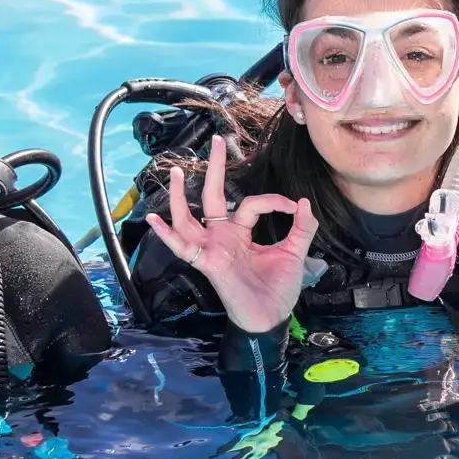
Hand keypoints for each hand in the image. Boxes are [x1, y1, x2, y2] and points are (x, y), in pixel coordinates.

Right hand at [143, 137, 318, 334]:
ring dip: (180, 197)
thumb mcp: (295, 252)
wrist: (271, 317)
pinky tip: (155, 220)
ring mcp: (212, 248)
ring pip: (189, 218)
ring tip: (175, 173)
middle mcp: (223, 236)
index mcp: (242, 232)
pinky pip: (183, 247)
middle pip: (214, 196)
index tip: (293, 207)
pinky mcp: (208, 262)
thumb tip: (303, 201)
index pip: (251, 203)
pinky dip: (168, 235)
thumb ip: (302, 228)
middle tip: (216, 141)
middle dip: (215, 168)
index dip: (273, 200)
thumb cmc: (278, 288)